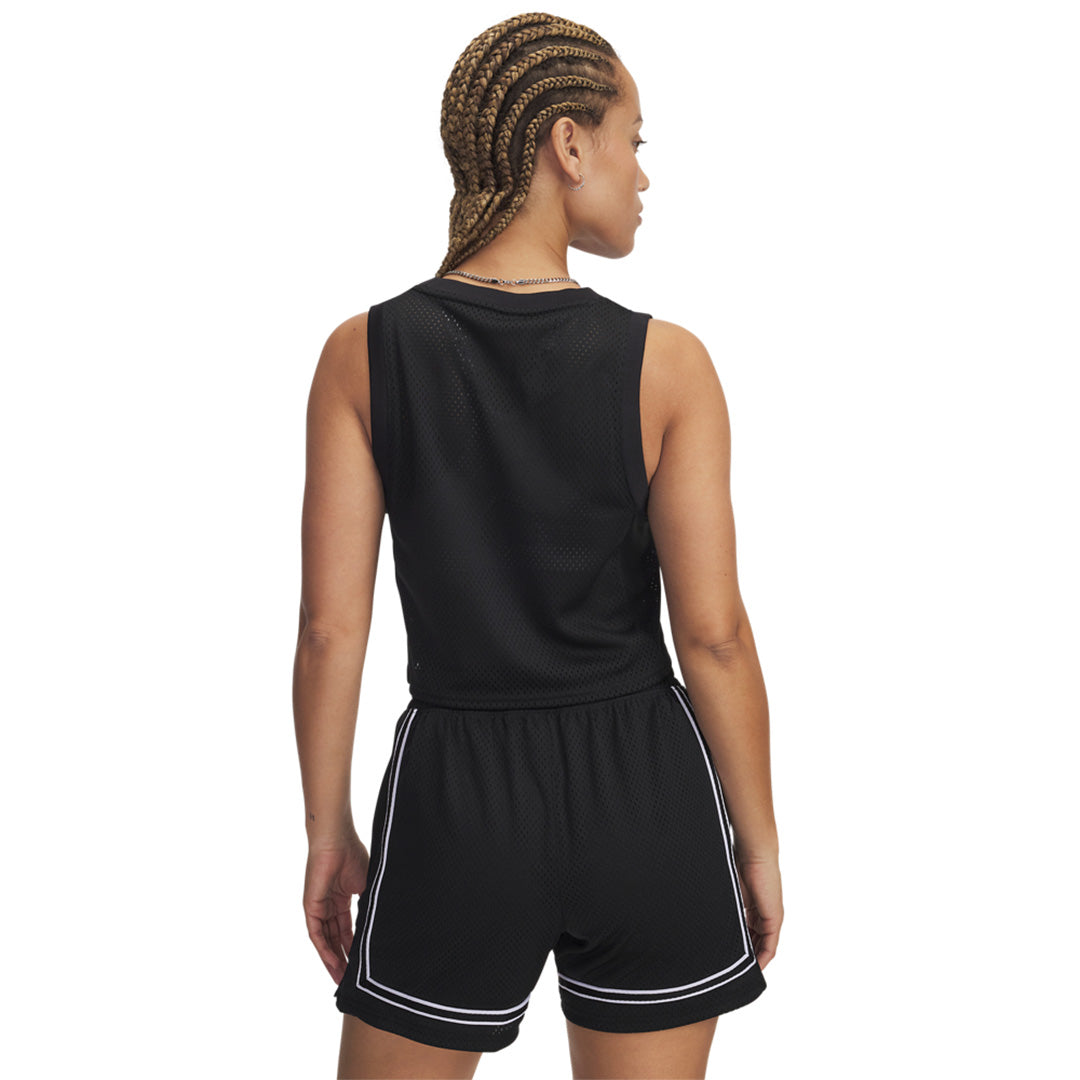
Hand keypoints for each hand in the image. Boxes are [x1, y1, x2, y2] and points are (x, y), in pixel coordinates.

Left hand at [304, 830, 369, 982]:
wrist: (337, 842)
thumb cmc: (353, 856)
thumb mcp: (367, 886)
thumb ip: (370, 905)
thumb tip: (385, 923)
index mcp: (342, 899)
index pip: (346, 929)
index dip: (353, 946)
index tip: (362, 963)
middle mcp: (329, 906)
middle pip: (335, 939)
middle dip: (343, 959)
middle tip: (351, 979)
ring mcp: (319, 908)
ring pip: (325, 941)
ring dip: (332, 960)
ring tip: (342, 979)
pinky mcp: (311, 908)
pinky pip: (317, 934)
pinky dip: (324, 950)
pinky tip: (333, 963)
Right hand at [734, 851, 782, 969]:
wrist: (754, 852)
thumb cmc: (737, 862)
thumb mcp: (728, 890)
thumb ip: (723, 904)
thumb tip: (703, 912)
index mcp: (752, 906)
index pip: (747, 932)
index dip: (740, 945)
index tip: (728, 955)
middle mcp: (763, 913)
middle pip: (756, 941)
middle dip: (746, 954)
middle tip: (732, 966)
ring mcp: (770, 917)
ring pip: (763, 946)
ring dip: (754, 959)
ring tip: (739, 971)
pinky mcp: (774, 919)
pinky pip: (770, 946)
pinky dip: (762, 957)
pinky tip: (754, 967)